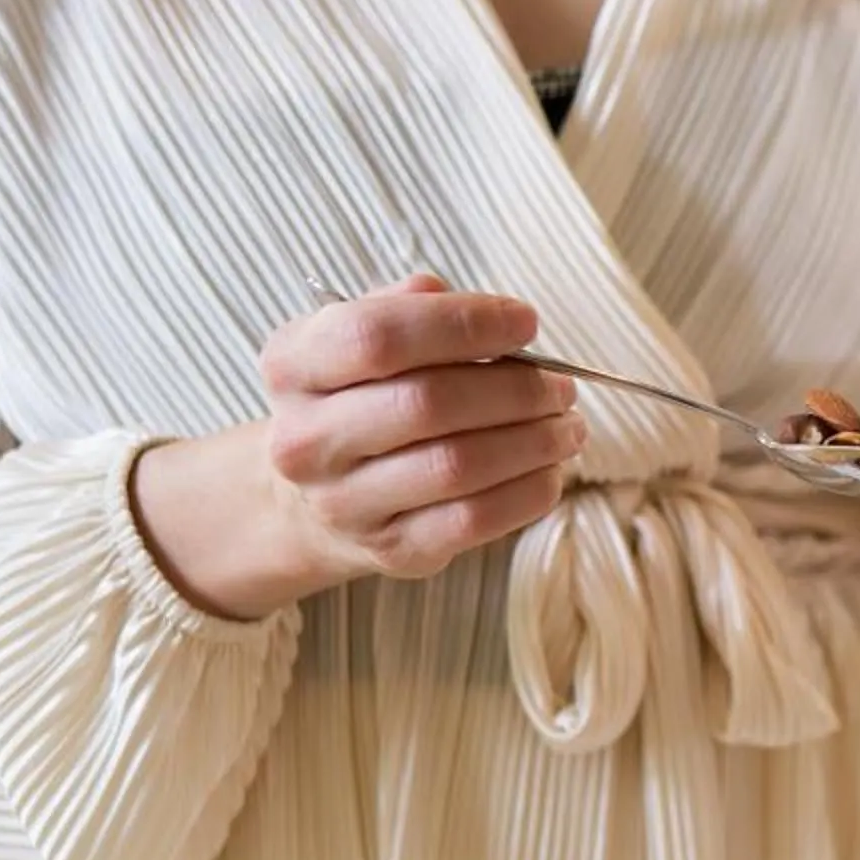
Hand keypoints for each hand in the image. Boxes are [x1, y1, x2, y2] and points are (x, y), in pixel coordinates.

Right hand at [132, 277, 585, 619]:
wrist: (312, 499)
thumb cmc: (360, 400)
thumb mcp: (360, 339)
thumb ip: (412, 310)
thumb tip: (491, 317)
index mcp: (292, 366)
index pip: (378, 336)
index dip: (463, 324)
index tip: (525, 323)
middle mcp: (305, 439)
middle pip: (427, 403)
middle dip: (514, 389)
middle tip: (560, 384)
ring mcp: (344, 502)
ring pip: (457, 466)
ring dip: (532, 441)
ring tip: (567, 424)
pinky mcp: (392, 549)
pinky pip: (475, 520)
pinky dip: (529, 491)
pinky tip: (551, 469)